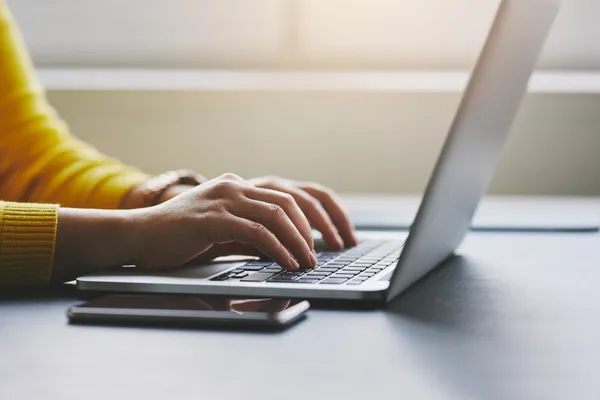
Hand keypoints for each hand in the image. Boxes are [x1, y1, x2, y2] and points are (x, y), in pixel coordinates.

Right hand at [132, 173, 317, 270]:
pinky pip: (256, 232)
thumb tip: (283, 249)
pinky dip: (276, 248)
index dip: (307, 219)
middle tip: (315, 256)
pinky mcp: (212, 219)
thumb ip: (251, 235)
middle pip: (287, 203)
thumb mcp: (222, 232)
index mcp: (236, 186)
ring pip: (276, 215)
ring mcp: (222, 200)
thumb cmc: (178, 237)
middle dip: (309, 231)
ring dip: (297, 241)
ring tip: (306, 262)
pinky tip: (286, 263)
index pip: (284, 196)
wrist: (137, 235)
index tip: (318, 242)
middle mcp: (232, 186)